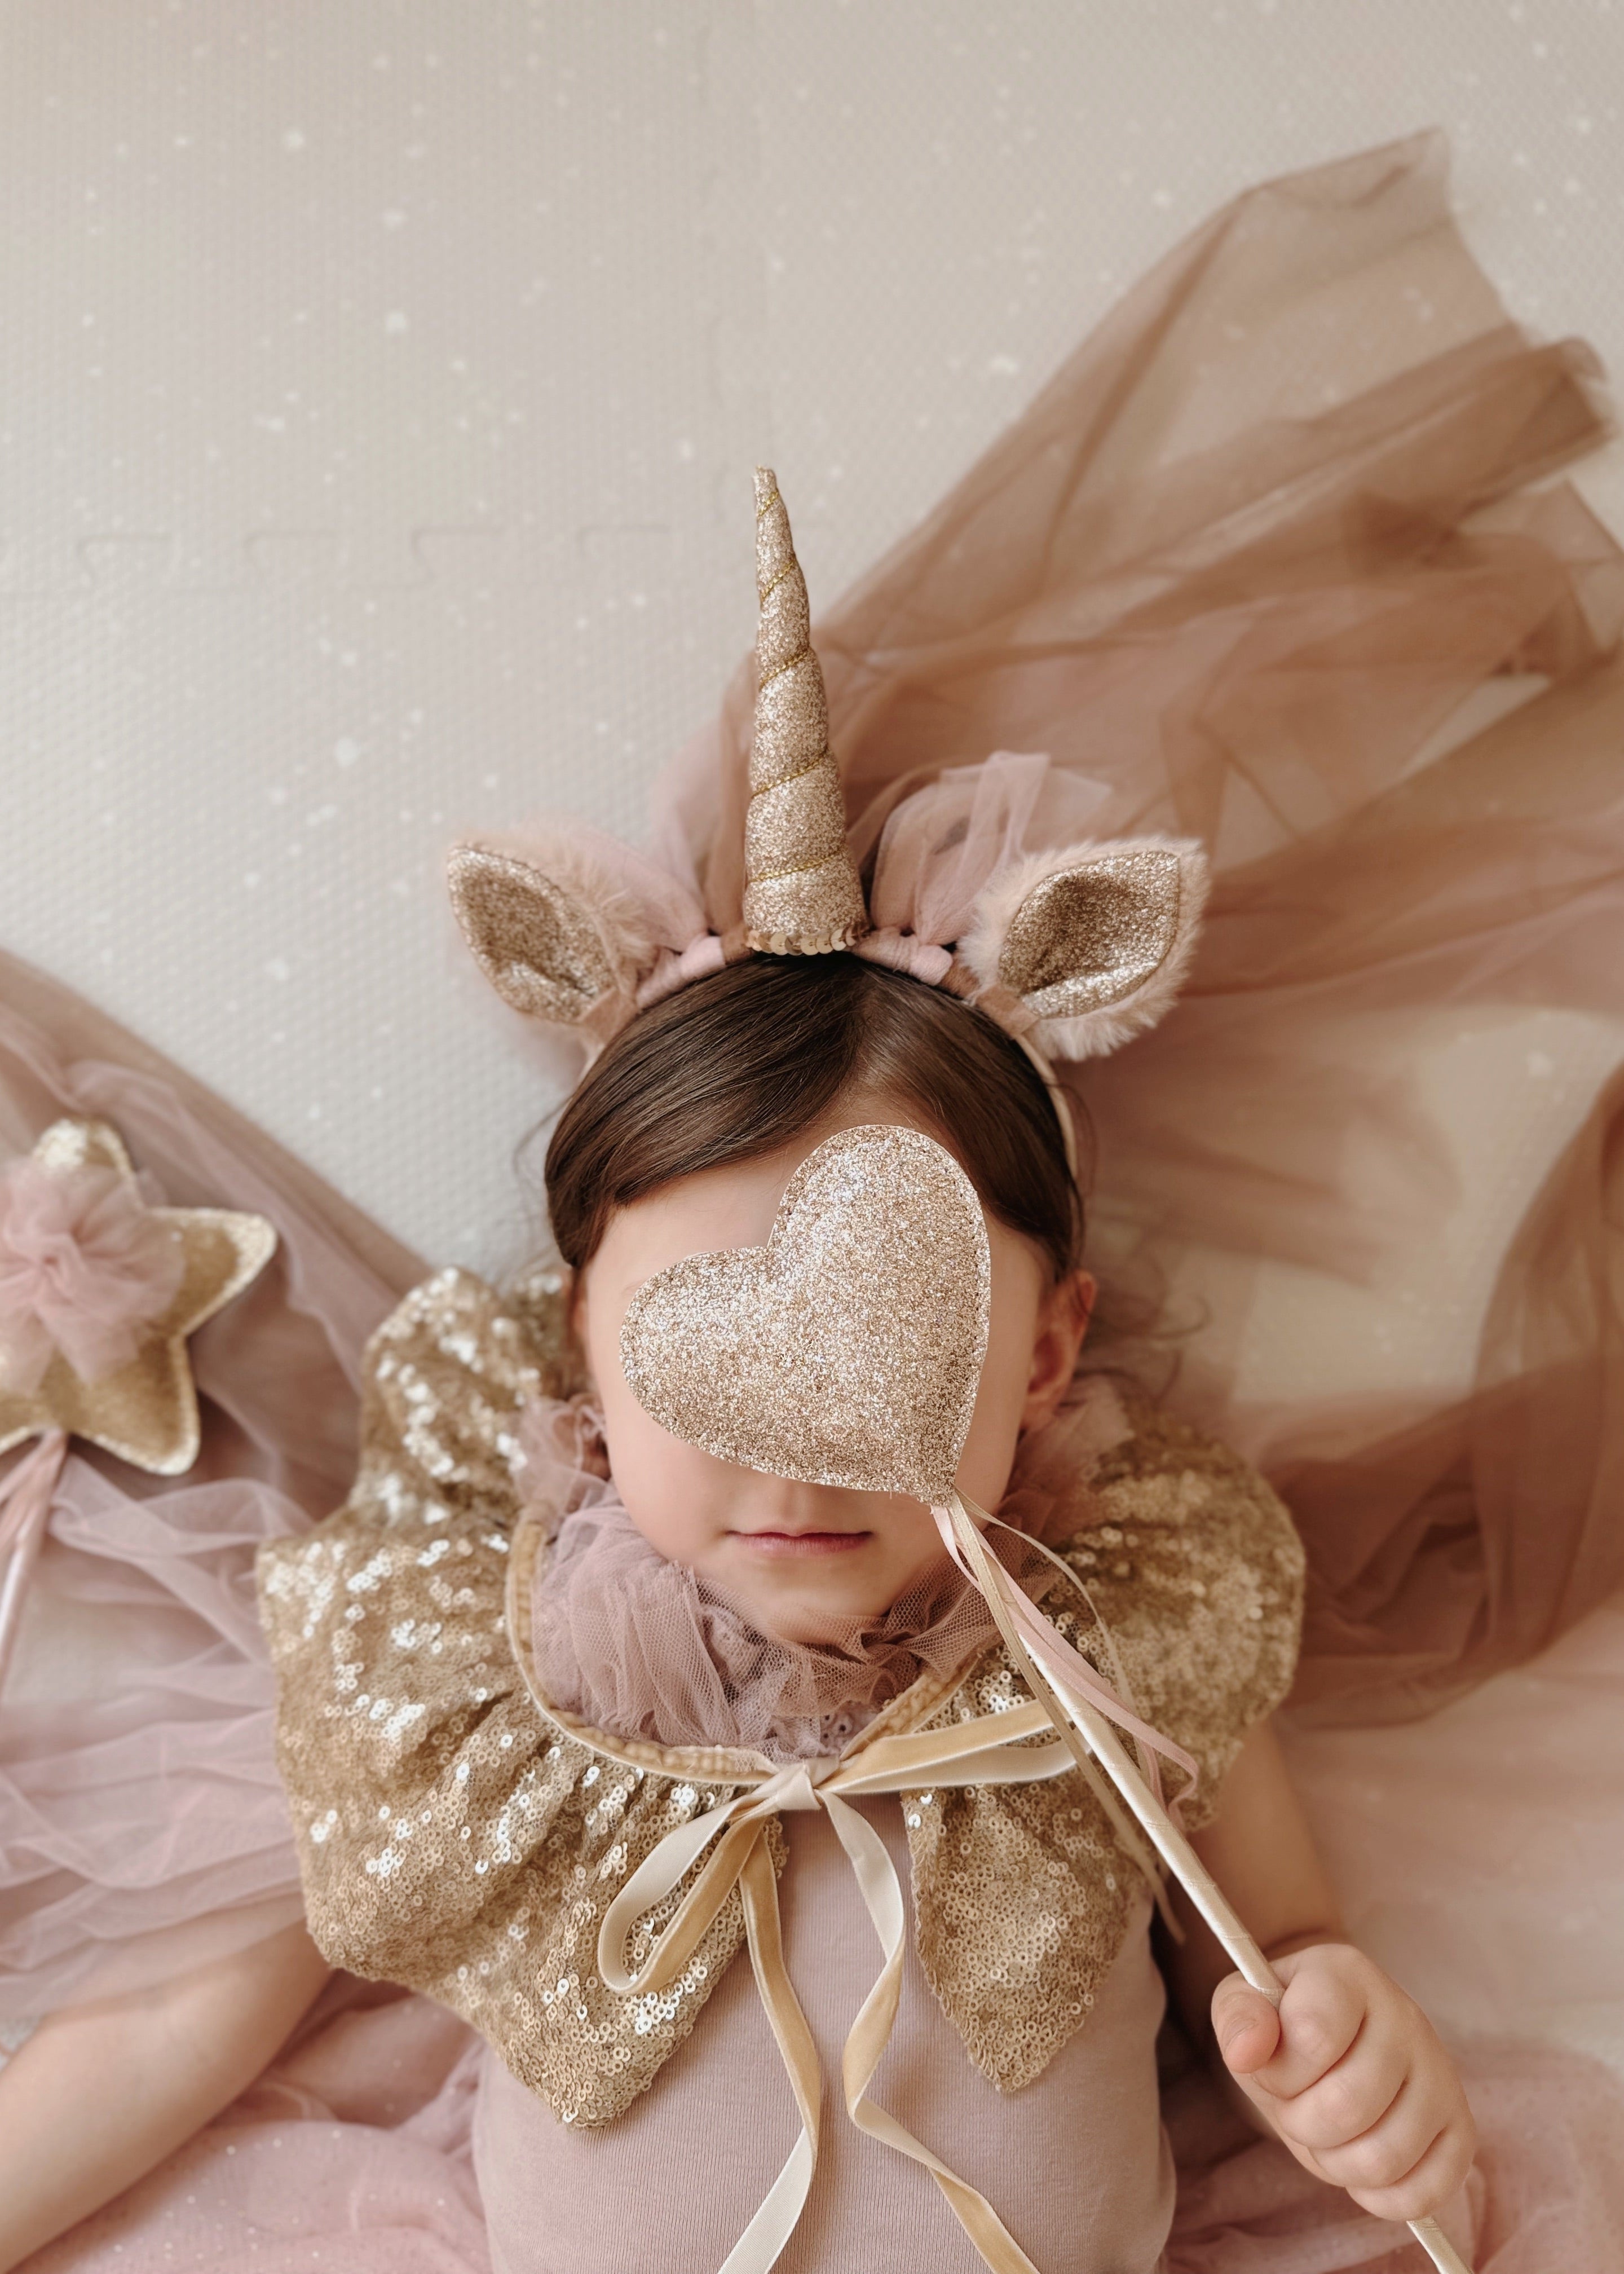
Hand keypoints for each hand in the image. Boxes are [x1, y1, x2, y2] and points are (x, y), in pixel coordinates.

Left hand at [1211, 1942, 1475, 2224]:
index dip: (1279, 2071)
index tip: (1273, 2065)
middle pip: (1347, 2106)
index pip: (1313, 2035)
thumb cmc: (1282, 2027)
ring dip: (1337, 2162)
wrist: (1328, 2041)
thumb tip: (1246, 2051)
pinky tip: (1359, 2164)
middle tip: (1298, 2106)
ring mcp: (1441, 2073)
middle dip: (1303, 2122)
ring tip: (1327, 2133)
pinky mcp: (1461, 2127)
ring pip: (1385, 2157)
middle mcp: (1406, 2016)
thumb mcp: (1243, 2007)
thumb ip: (1238, 2018)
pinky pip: (1426, 2192)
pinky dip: (1380, 2197)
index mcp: (1348, 1975)